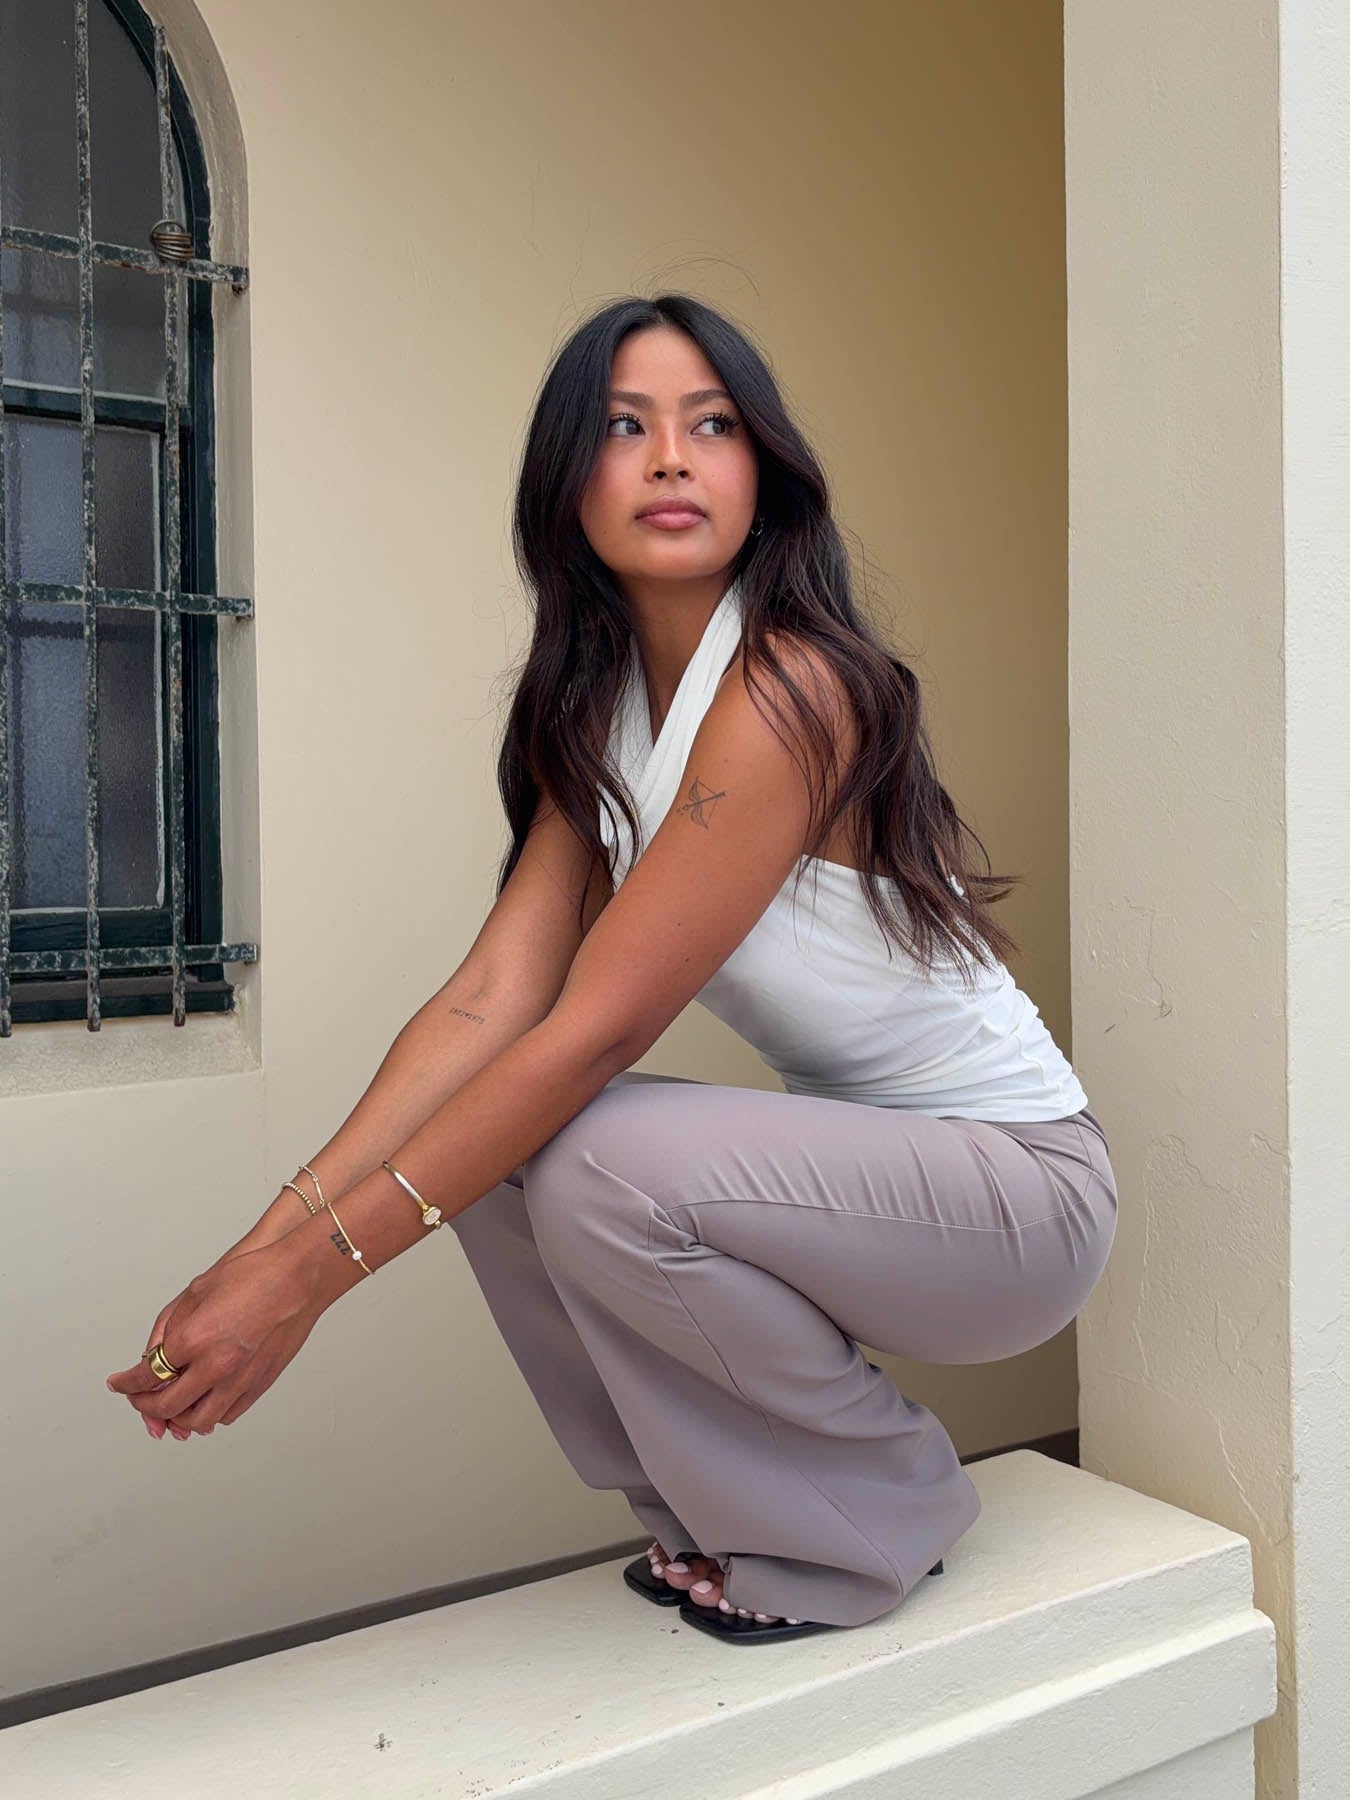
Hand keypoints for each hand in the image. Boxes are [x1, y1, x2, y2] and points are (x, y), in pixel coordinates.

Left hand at [105, 1241, 321, 1438]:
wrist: (299, 1277)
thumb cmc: (254, 1275)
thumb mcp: (196, 1291)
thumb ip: (169, 1326)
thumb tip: (153, 1354)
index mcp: (195, 1338)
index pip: (147, 1376)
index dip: (126, 1384)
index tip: (119, 1384)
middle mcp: (216, 1365)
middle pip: (167, 1407)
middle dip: (145, 1406)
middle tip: (139, 1398)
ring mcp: (240, 1378)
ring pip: (199, 1421)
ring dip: (178, 1418)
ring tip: (171, 1407)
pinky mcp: (261, 1383)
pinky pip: (228, 1414)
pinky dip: (210, 1414)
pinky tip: (205, 1402)